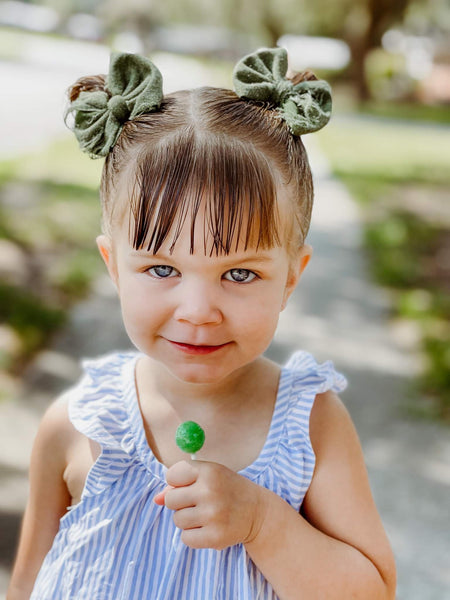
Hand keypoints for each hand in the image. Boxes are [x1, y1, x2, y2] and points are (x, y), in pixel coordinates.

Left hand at [154, 460, 268, 549]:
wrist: (258, 512)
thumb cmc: (227, 490)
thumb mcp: (208, 477)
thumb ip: (181, 483)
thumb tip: (156, 499)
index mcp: (209, 471)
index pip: (172, 475)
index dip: (176, 482)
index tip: (188, 485)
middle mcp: (210, 491)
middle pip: (170, 500)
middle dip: (179, 503)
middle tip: (197, 502)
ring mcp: (213, 515)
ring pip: (177, 520)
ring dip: (187, 520)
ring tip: (206, 515)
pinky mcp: (215, 537)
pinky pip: (186, 538)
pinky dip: (194, 535)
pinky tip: (209, 528)